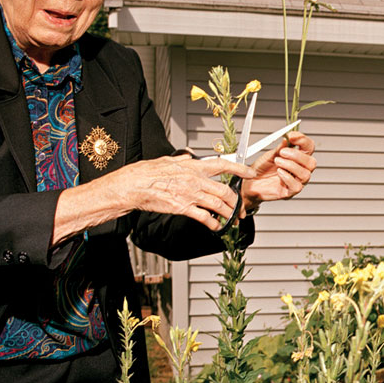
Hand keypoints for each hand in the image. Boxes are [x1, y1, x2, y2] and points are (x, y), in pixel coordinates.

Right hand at [114, 153, 255, 231]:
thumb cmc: (147, 173)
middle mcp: (196, 180)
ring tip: (233, 220)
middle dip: (237, 202)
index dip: (240, 169)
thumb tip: (190, 156)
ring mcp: (191, 194)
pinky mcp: (184, 208)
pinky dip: (215, 223)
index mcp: (193, 166)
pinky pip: (205, 217)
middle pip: (225, 191)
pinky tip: (217, 226)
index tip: (250, 173)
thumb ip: (183, 159)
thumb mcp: (168, 160)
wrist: (133, 185)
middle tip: (240, 209)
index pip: (223, 164)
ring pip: (219, 205)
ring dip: (229, 215)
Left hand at [240, 131, 316, 214]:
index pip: (309, 147)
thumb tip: (287, 139)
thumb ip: (280, 147)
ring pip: (305, 174)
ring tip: (277, 162)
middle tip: (282, 152)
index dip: (303, 140)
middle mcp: (299, 170)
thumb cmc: (261, 169)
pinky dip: (287, 177)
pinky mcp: (290, 192)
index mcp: (297, 158)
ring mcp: (296, 181)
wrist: (250, 182)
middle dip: (297, 155)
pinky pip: (297, 186)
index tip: (291, 136)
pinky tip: (279, 172)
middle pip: (311, 162)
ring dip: (290, 165)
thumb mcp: (270, 154)